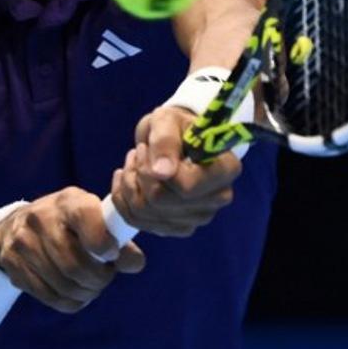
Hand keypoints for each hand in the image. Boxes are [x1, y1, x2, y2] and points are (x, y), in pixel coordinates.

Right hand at [0, 187, 144, 312]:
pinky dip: (70, 302)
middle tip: (105, 277)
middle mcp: (41, 218)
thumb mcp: (93, 219)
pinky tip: (75, 293)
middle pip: (75, 264)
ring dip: (86, 293)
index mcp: (68, 202)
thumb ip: (119, 239)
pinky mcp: (12, 263)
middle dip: (99, 279)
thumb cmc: (68, 224)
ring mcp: (22, 241)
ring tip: (91, 285)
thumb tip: (135, 262)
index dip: (104, 244)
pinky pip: (49, 297)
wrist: (16, 226)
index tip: (112, 254)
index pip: (86, 218)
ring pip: (63, 285)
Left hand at [110, 106, 240, 236]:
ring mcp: (197, 217)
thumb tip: (162, 172)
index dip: (156, 170)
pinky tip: (128, 176)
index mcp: (224, 170)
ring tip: (134, 160)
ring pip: (144, 213)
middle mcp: (217, 199)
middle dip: (139, 173)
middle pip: (159, 202)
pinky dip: (122, 196)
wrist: (172, 137)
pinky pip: (135, 220)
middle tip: (139, 151)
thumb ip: (165, 142)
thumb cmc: (174, 125)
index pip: (186, 188)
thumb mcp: (167, 121)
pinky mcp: (176, 227)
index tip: (148, 148)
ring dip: (128, 183)